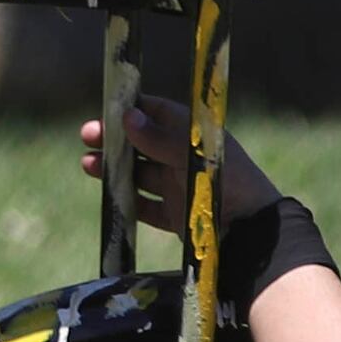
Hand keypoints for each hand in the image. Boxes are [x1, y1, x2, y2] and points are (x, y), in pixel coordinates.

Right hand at [78, 93, 282, 240]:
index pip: (158, 114)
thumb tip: (128, 117)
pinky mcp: (176, 215)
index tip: (106, 109)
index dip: (132, 110)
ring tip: (87, 164)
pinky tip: (107, 196)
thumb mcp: (195, 156)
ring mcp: (179, 187)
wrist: (254, 232)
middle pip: (143, 144)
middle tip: (87, 136)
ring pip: (139, 175)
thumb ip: (160, 140)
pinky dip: (127, 202)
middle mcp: (185, 159)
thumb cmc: (231, 184)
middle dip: (115, 140)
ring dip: (114, 169)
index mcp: (195, 136)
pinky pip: (145, 207)